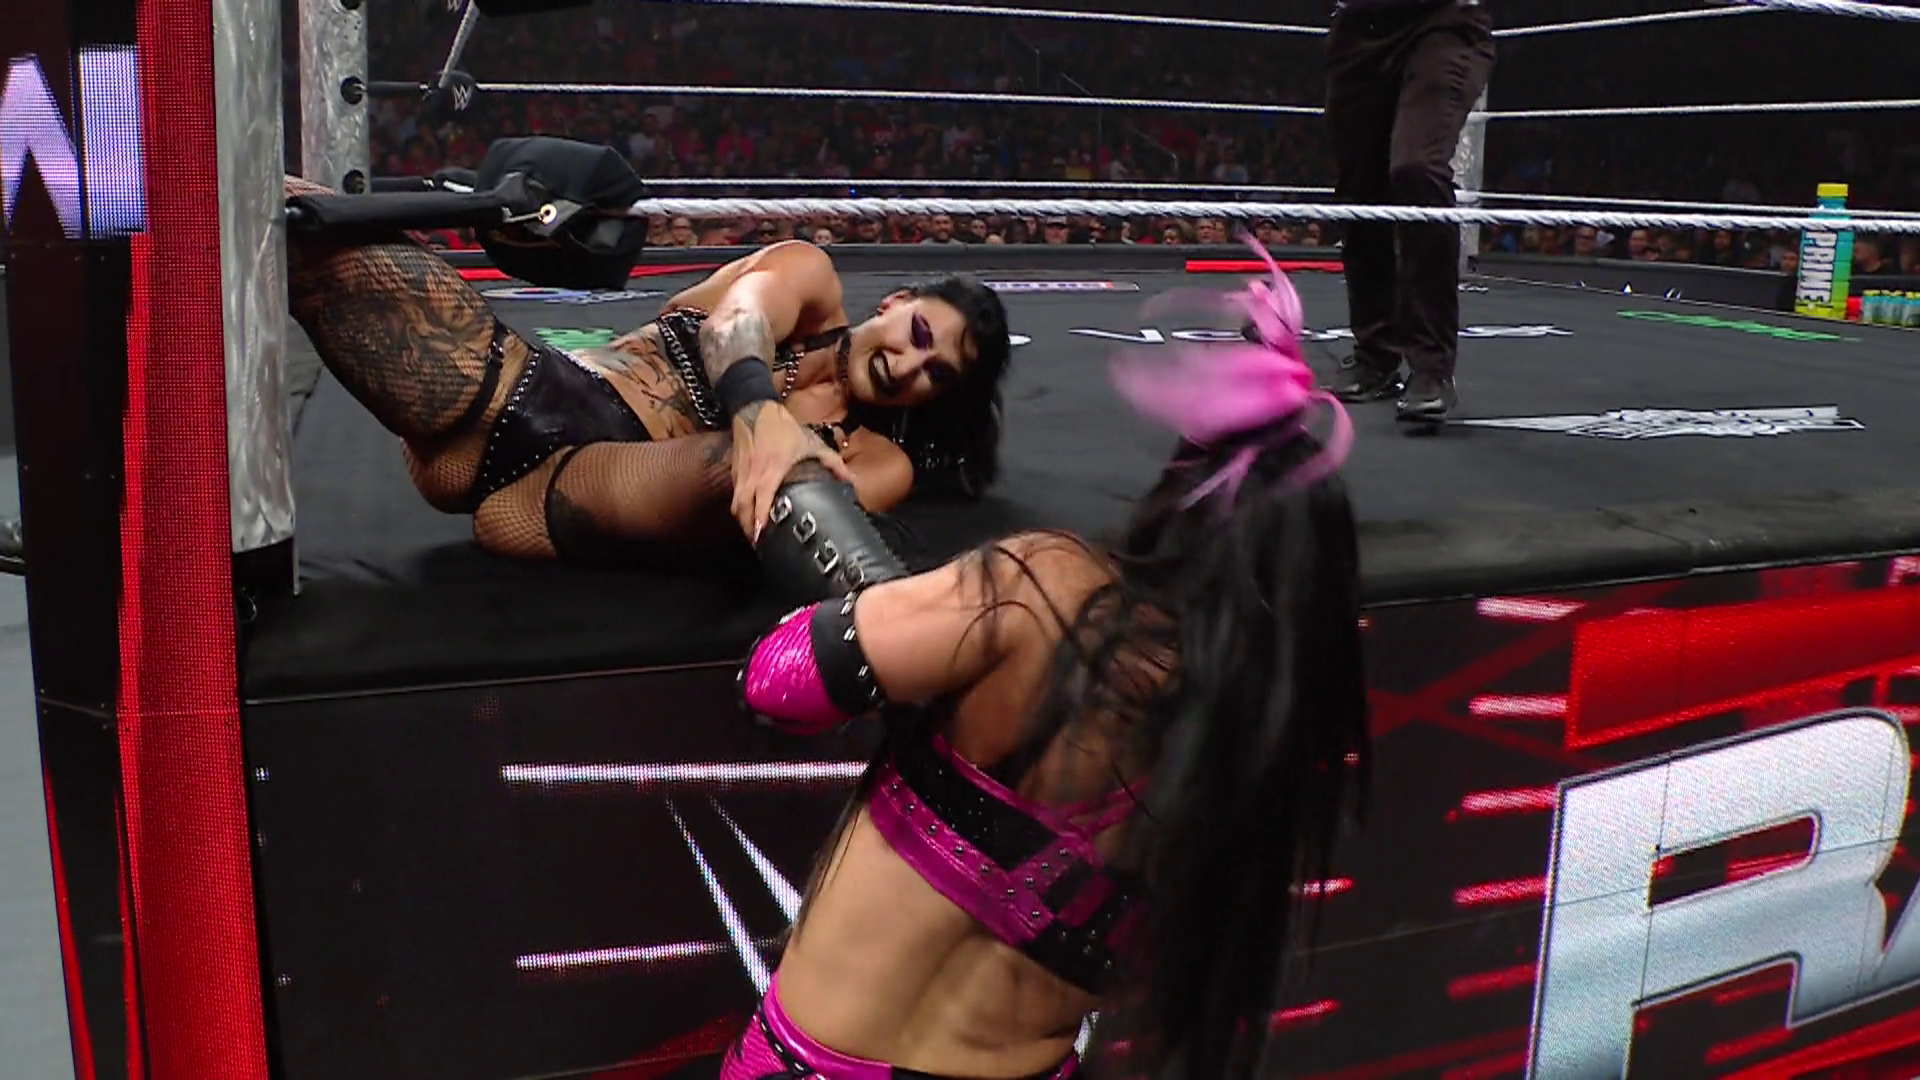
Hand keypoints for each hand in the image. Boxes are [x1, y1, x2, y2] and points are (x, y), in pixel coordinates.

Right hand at [730, 402, 856, 542]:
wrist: (755, 408)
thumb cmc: (784, 428)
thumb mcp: (812, 443)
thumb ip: (833, 463)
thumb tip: (852, 481)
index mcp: (773, 468)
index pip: (761, 498)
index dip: (759, 518)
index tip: (762, 536)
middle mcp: (754, 473)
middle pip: (743, 508)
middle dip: (749, 529)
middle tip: (759, 544)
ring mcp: (742, 473)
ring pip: (736, 504)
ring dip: (743, 521)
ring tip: (754, 536)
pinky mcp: (735, 471)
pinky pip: (735, 495)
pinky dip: (740, 509)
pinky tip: (749, 517)